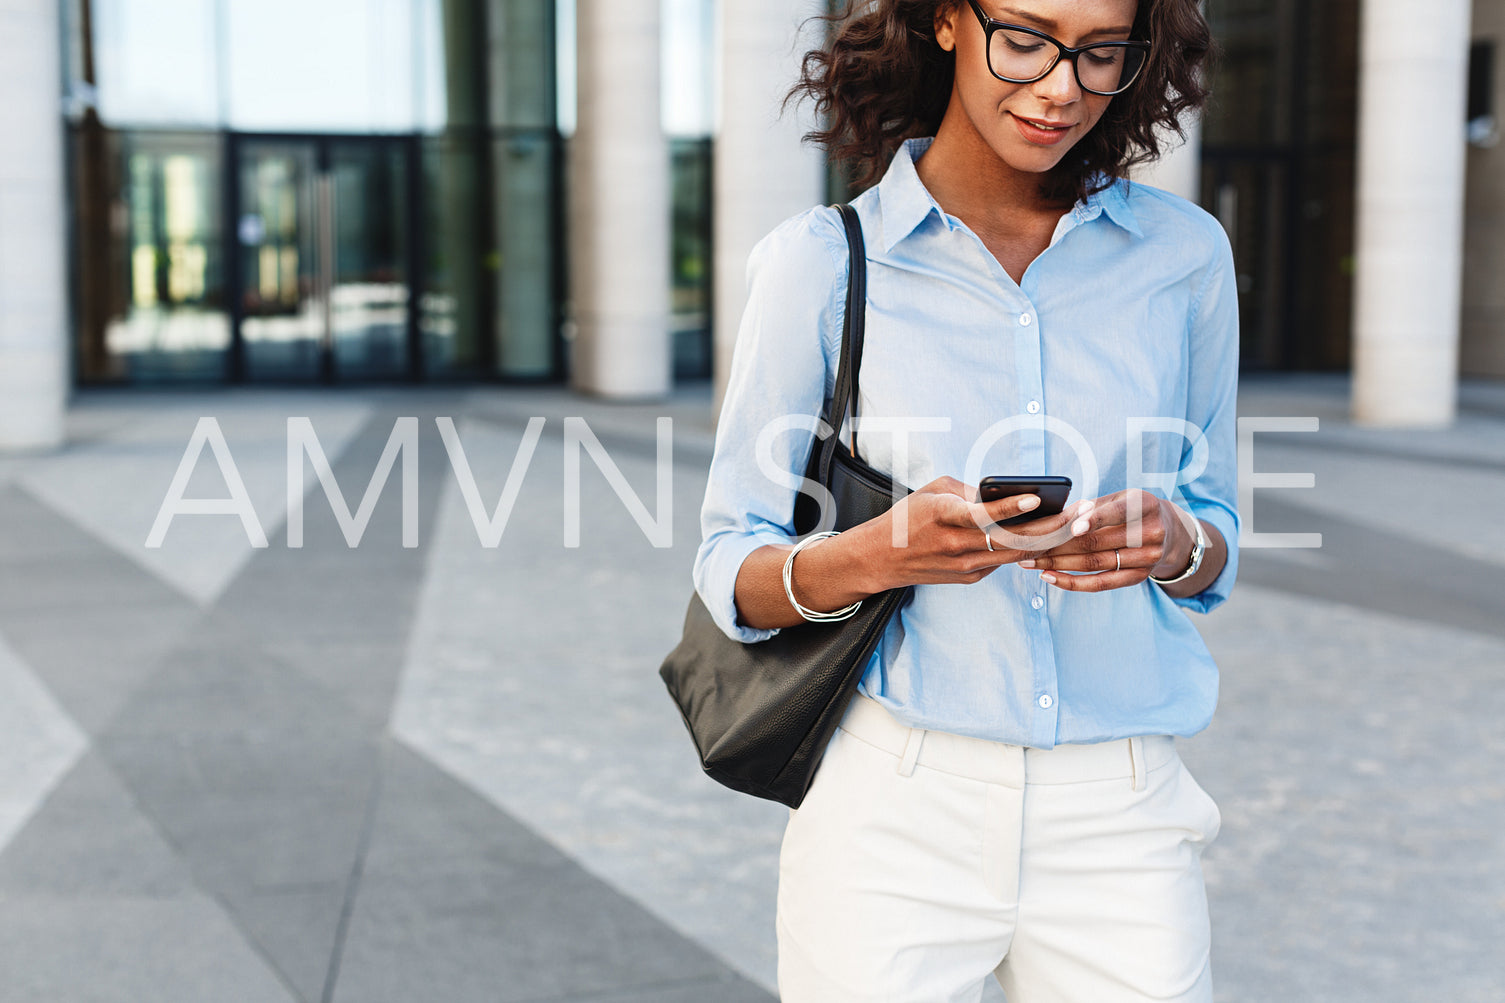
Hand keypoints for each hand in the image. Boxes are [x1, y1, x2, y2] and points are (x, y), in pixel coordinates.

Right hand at [852, 476, 1076, 591]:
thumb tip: (1009, 496)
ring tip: (1074, 522)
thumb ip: (972, 492)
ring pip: (1016, 553)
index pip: (982, 514)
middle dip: (1050, 526)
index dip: (1011, 507)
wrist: (881, 558)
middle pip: (1012, 539)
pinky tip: (1048, 536)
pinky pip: (1004, 559)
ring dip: (1047, 538)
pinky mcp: (971, 578)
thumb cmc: (908, 517)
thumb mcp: (935, 491)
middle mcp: (956, 545)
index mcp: (944, 517)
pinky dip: (1026, 547)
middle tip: (1078, 512)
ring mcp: (965, 566)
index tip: (1036, 497)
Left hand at [1018, 489, 1194, 592]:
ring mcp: (1148, 558)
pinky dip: (1072, 582)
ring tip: (1030, 561)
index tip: (1072, 527)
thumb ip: (1094, 506)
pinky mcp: (1138, 578)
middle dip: (1058, 544)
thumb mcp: (1121, 498)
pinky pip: (1100, 584)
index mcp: (1146, 504)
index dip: (1094, 520)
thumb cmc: (1134, 510)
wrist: (1170, 531)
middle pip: (1098, 542)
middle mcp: (1151, 533)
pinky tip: (1048, 577)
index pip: (1118, 512)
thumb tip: (1058, 518)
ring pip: (1094, 564)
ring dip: (1057, 564)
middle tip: (1028, 544)